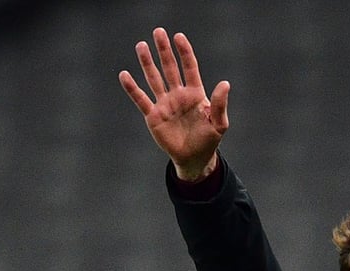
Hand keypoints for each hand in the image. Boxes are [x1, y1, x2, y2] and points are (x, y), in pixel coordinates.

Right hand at [119, 27, 229, 180]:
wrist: (194, 159)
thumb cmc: (209, 141)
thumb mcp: (219, 123)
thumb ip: (219, 104)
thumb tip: (224, 83)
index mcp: (195, 93)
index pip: (189, 67)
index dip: (184, 52)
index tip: (178, 36)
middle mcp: (178, 95)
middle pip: (170, 68)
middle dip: (164, 50)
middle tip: (158, 32)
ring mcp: (165, 104)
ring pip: (154, 79)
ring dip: (147, 63)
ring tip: (141, 45)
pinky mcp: (154, 116)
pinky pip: (141, 99)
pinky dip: (132, 88)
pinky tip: (125, 75)